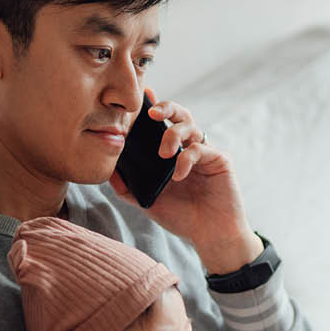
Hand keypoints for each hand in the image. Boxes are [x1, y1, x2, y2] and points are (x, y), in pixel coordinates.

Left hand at [108, 87, 262, 273]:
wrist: (211, 236)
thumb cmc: (183, 218)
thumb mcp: (149, 202)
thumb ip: (129, 189)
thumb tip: (109, 172)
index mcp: (174, 154)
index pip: (163, 124)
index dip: (154, 107)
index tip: (144, 94)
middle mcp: (190, 148)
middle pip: (180, 114)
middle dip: (166, 107)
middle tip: (151, 112)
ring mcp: (206, 152)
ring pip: (190, 125)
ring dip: (172, 134)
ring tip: (163, 154)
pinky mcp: (220, 160)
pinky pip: (200, 148)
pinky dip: (186, 159)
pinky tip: (178, 176)